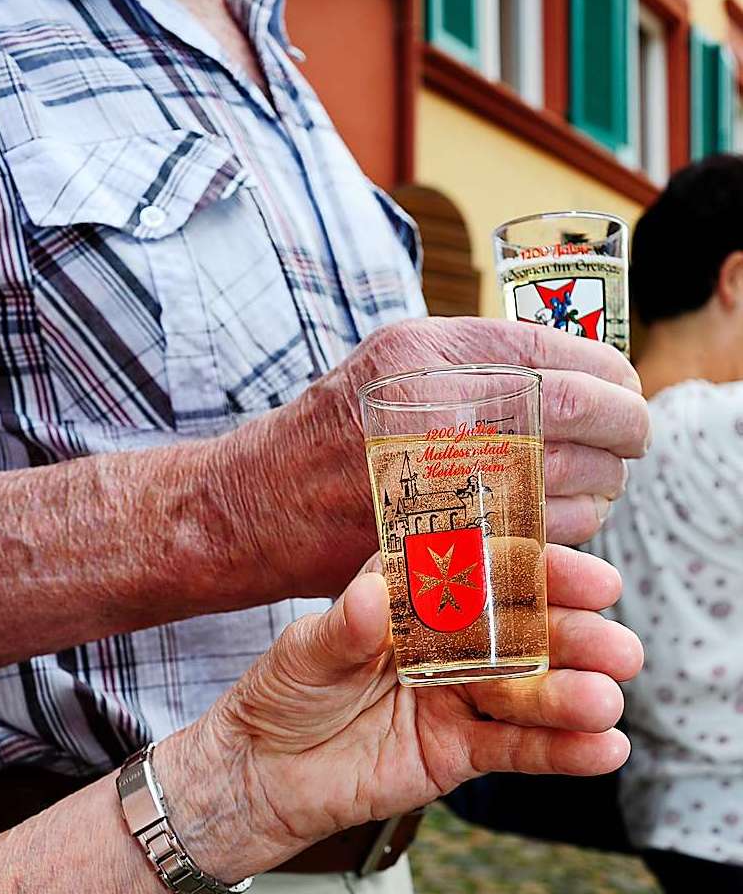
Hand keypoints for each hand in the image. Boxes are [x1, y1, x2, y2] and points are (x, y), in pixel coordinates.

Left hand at [168, 546, 641, 882]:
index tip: (586, 577)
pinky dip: (560, 750)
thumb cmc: (280, 695)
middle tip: (619, 646)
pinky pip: (514, 749)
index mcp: (415, 597)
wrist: (260, 775)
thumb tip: (372, 594)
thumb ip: (343, 627)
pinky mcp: (458, 751)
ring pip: (525, 692)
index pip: (485, 573)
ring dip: (571, 695)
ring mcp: (457, 696)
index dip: (538, 572)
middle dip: (572, 637)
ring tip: (608, 700)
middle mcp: (447, 641)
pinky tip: (604, 747)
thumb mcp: (305, 653)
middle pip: (520, 633)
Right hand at [244, 318, 649, 597]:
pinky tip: (561, 519)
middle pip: (581, 415)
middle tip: (630, 440)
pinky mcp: (444, 540)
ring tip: (595, 481)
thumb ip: (482, 356)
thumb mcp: (399, 360)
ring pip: (572, 483)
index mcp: (430, 353)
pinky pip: (543, 538)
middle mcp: (435, 408)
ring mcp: (440, 479)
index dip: (615, 378)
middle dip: (626, 431)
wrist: (263, 503)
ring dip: (604, 485)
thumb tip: (580, 365)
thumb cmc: (338, 428)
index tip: (629, 393)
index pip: (562, 356)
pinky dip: (572, 530)